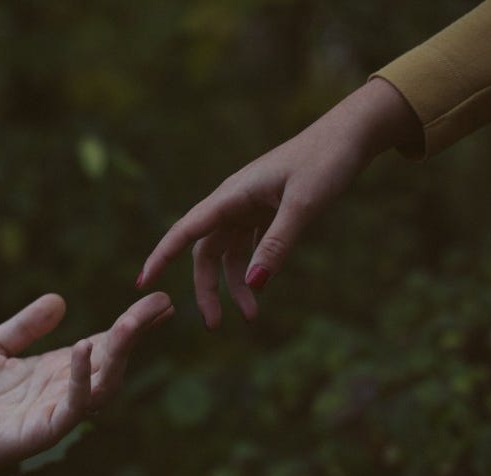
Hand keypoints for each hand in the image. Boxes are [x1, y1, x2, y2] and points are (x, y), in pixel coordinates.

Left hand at [0, 292, 173, 475]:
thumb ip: (25, 326)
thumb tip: (60, 300)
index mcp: (57, 368)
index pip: (105, 343)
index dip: (133, 323)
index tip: (160, 301)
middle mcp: (65, 388)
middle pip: (113, 359)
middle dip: (137, 332)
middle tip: (160, 305)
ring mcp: (58, 410)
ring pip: (104, 383)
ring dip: (120, 352)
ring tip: (131, 322)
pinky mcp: (44, 430)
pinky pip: (73, 405)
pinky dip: (83, 378)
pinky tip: (85, 348)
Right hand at [138, 78, 418, 327]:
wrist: (348, 136)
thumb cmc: (325, 163)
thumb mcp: (303, 206)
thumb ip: (277, 245)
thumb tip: (254, 286)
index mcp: (231, 195)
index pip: (186, 231)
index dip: (161, 257)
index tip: (142, 283)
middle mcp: (232, 200)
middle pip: (204, 251)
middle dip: (206, 288)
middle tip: (214, 325)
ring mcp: (248, 205)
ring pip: (227, 252)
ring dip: (234, 284)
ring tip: (251, 315)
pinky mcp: (265, 208)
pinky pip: (248, 244)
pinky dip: (252, 268)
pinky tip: (262, 286)